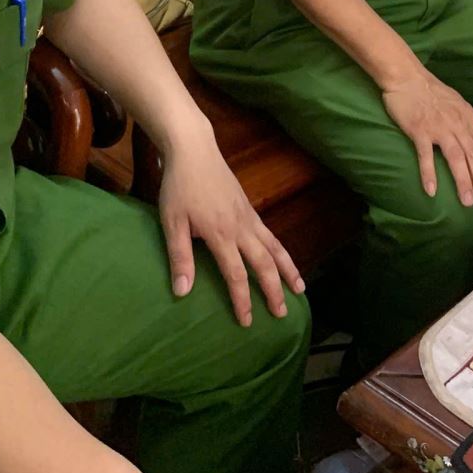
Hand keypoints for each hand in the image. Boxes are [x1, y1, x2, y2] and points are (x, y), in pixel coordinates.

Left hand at [158, 135, 304, 326]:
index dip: (242, 300)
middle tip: (282, 314)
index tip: (247, 322)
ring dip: (288, 270)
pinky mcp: (250, 209)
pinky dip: (282, 251)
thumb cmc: (179, 187)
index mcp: (221, 234)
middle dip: (273, 290)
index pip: (236, 274)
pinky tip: (283, 260)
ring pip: (275, 247)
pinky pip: (271, 235)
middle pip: (263, 264)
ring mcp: (249, 217)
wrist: (195, 150)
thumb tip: (182, 292)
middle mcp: (241, 227)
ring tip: (300, 289)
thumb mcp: (172, 221)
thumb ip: (179, 256)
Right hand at [378, 64, 472, 208]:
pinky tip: (432, 191)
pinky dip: (430, 173)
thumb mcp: (456, 104)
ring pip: (456, 158)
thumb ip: (465, 123)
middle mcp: (458, 123)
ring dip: (463, 181)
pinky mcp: (419, 130)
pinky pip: (426, 155)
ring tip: (467, 202)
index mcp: (468, 118)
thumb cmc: (430, 91)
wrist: (406, 77)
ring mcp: (439, 127)